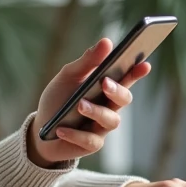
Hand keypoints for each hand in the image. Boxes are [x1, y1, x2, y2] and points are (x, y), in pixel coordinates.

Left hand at [28, 38, 152, 166]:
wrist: (41, 129)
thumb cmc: (58, 99)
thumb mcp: (68, 76)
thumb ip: (87, 61)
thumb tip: (107, 41)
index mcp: (106, 86)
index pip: (126, 77)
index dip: (137, 72)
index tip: (144, 64)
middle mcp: (109, 106)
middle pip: (124, 99)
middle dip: (117, 91)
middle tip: (105, 83)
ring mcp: (102, 127)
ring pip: (111, 120)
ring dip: (96, 112)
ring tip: (79, 105)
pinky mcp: (91, 144)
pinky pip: (90, 140)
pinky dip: (75, 134)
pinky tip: (61, 129)